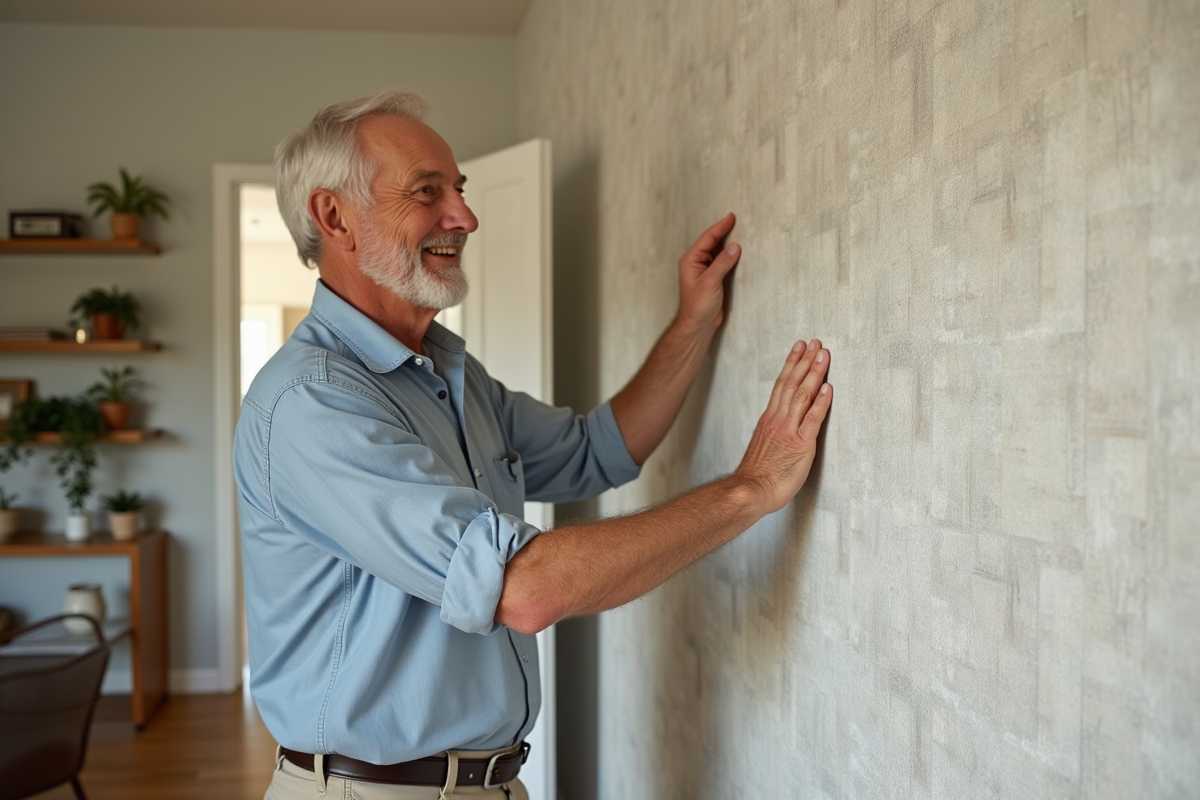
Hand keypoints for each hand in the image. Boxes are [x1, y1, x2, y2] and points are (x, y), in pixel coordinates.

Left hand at [676, 213, 739, 333]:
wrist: (698, 325)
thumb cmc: (698, 305)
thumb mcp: (711, 282)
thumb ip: (722, 263)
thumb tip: (735, 247)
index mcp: (691, 260)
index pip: (707, 239)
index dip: (720, 227)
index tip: (731, 217)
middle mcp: (696, 263)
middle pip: (712, 242)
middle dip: (724, 232)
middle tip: (736, 220)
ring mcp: (705, 270)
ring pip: (717, 252)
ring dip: (727, 243)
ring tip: (739, 232)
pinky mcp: (713, 278)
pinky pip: (722, 262)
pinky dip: (730, 255)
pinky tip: (738, 251)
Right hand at [735, 340, 832, 513]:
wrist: (750, 491)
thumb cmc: (757, 475)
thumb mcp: (762, 446)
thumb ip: (772, 431)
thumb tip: (779, 424)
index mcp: (770, 420)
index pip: (781, 385)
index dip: (792, 365)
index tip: (800, 348)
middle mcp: (778, 420)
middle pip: (792, 384)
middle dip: (805, 361)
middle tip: (815, 343)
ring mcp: (789, 431)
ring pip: (801, 395)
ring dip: (814, 373)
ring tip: (823, 355)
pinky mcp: (800, 445)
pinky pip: (812, 419)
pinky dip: (821, 402)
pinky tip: (828, 388)